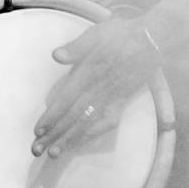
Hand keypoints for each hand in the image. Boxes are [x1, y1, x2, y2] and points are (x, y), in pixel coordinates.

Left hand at [32, 15, 160, 157]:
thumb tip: (56, 55)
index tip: (38, 131)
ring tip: (54, 153)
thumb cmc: (120, 34)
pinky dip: (93, 134)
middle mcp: (98, 88)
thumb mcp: (96, 34)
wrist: (151, 40)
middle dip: (54, 134)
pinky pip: (107, 122)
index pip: (65, 98)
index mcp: (88, 72)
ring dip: (70, 138)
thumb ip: (76, 47)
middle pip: (73, 115)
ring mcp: (111, 97)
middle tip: (36, 150)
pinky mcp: (122, 102)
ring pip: (87, 122)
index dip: (51, 116)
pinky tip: (80, 142)